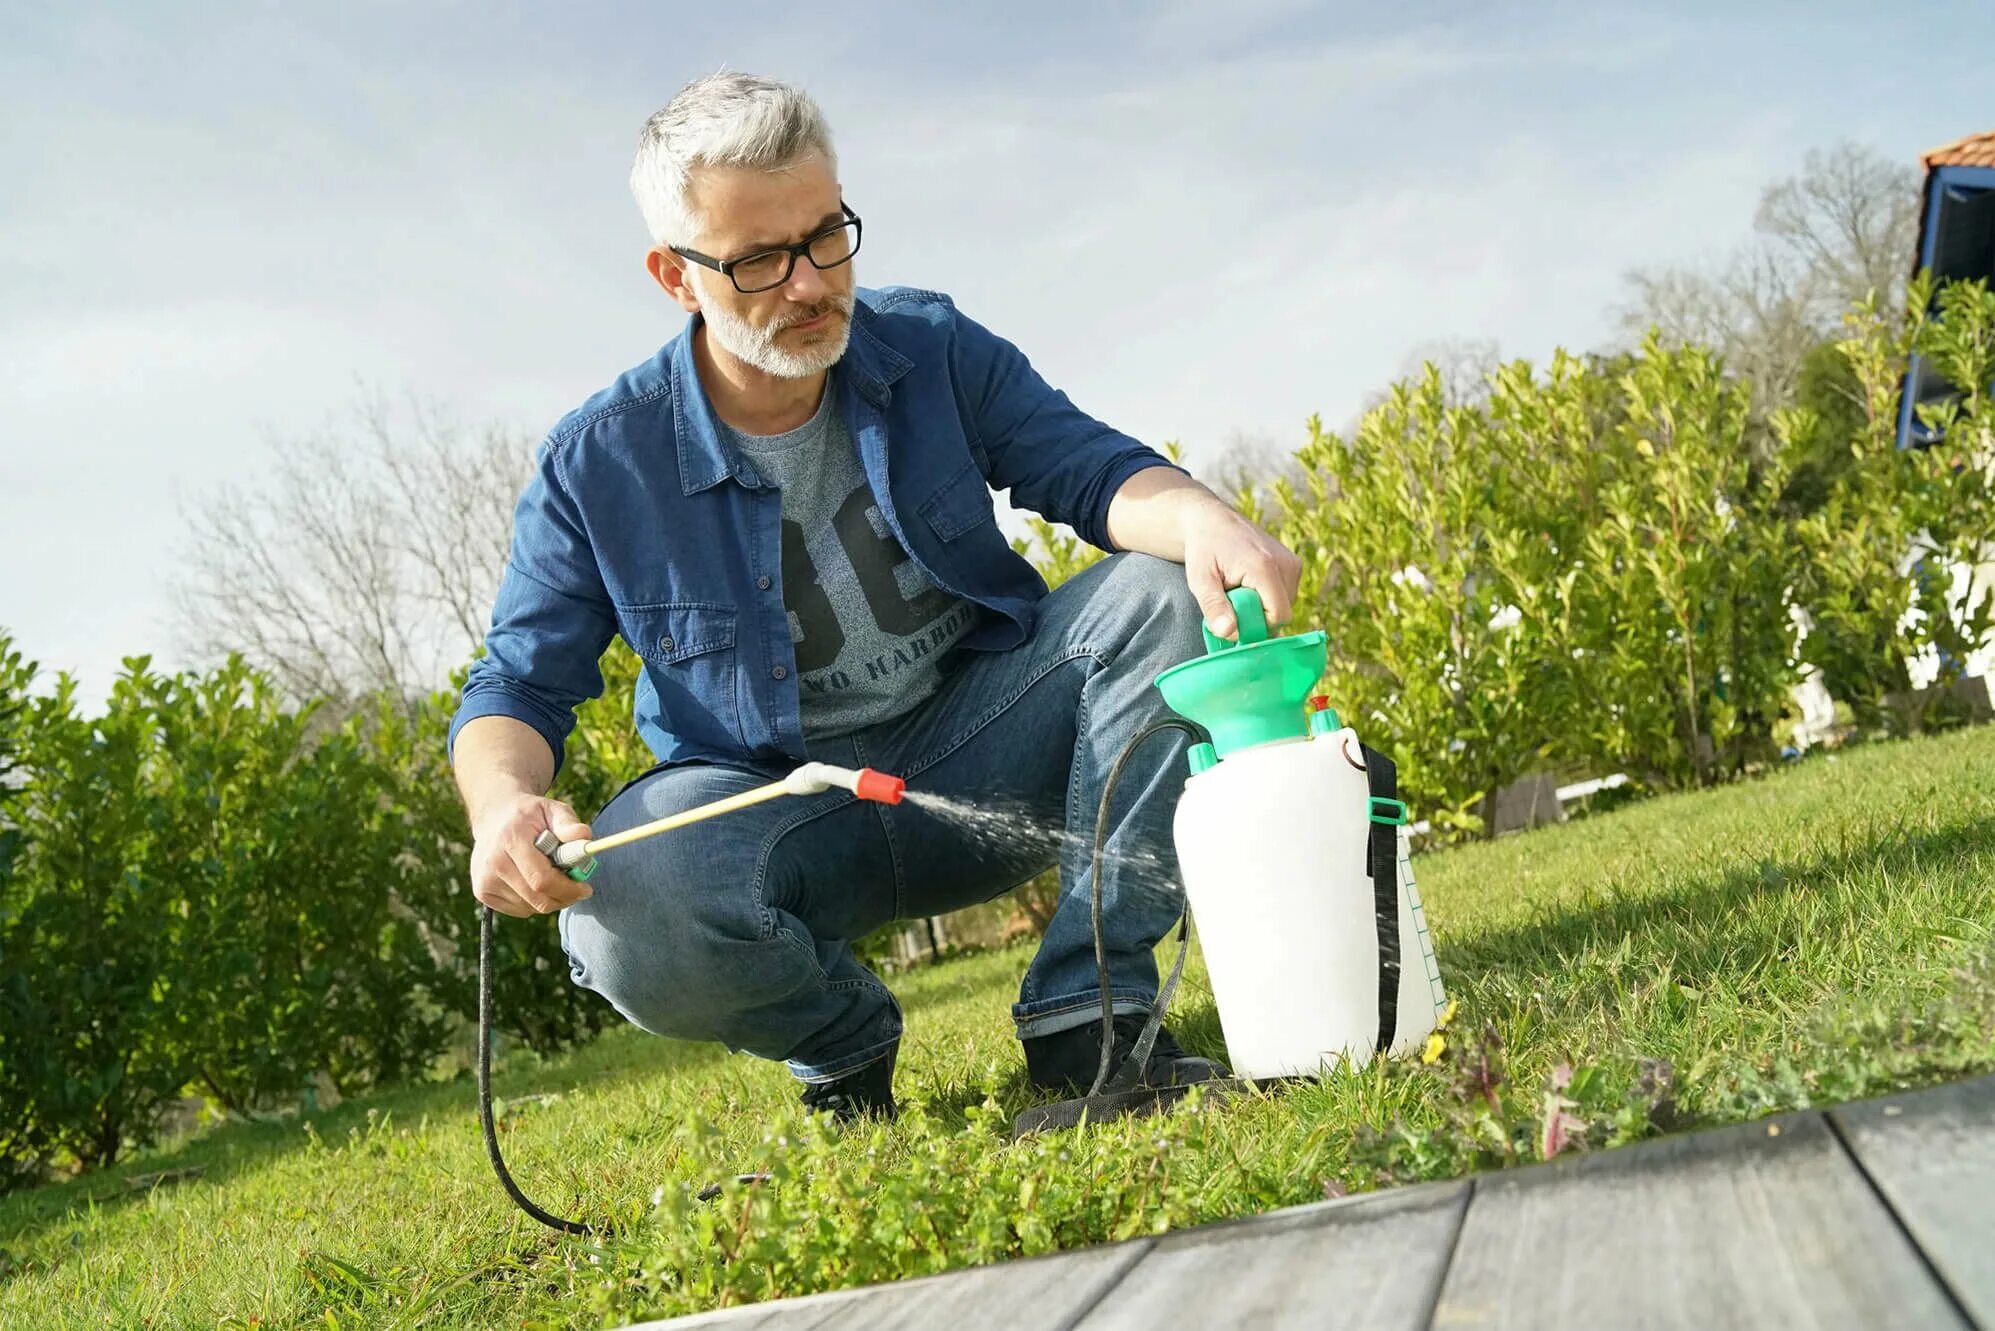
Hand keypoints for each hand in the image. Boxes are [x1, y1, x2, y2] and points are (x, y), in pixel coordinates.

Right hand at [469, 794, 595, 917]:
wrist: (495, 818)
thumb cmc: (531, 816)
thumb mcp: (552, 810)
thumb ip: (568, 823)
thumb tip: (584, 837)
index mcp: (511, 839)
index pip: (542, 879)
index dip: (568, 889)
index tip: (586, 888)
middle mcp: (493, 862)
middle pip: (537, 898)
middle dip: (564, 898)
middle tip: (579, 890)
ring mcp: (484, 879)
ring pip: (530, 907)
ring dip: (551, 899)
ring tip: (554, 877)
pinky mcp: (482, 892)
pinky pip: (520, 910)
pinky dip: (534, 902)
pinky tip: (534, 882)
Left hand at [1181, 501, 1302, 638]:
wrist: (1211, 520)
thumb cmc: (1203, 549)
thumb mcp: (1200, 580)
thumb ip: (1214, 607)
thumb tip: (1228, 633)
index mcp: (1265, 567)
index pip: (1278, 616)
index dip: (1256, 627)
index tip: (1232, 620)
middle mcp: (1286, 563)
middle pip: (1282, 612)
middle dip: (1257, 616)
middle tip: (1231, 599)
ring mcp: (1292, 562)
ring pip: (1284, 605)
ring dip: (1261, 606)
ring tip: (1238, 588)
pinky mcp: (1293, 563)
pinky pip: (1285, 594)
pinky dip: (1267, 596)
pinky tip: (1248, 583)